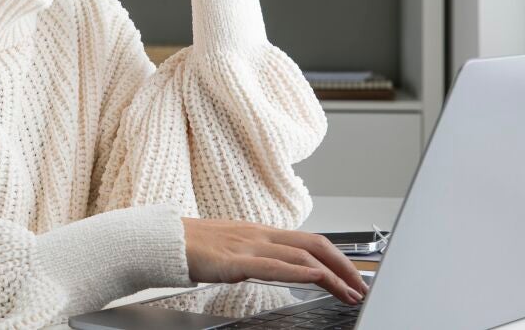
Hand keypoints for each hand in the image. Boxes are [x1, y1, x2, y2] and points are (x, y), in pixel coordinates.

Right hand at [182, 217, 370, 305]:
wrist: (162, 241)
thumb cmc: (191, 247)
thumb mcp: (232, 248)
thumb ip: (255, 256)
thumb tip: (275, 267)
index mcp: (259, 233)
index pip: (309, 240)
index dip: (336, 256)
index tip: (352, 275)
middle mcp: (259, 235)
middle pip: (314, 244)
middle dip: (344, 266)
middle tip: (362, 286)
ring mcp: (248, 245)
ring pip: (301, 255)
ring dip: (331, 274)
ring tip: (349, 292)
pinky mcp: (235, 260)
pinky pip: (273, 265)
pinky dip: (299, 271)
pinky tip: (315, 277)